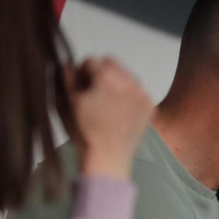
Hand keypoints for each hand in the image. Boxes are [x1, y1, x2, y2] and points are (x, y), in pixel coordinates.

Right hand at [70, 57, 153, 180]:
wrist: (108, 157)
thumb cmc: (85, 130)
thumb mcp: (68, 101)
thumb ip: (68, 75)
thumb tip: (68, 62)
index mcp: (106, 77)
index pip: (91, 61)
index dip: (82, 73)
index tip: (81, 88)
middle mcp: (128, 81)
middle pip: (111, 63)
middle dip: (102, 73)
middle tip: (95, 93)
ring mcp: (142, 94)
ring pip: (127, 75)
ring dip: (117, 82)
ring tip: (108, 103)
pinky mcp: (150, 106)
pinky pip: (138, 91)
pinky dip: (129, 96)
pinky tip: (120, 112)